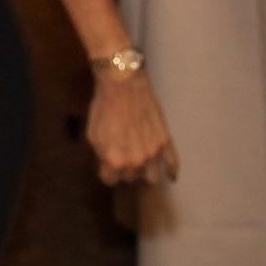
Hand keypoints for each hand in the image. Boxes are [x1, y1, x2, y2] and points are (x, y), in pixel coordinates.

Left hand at [86, 72, 177, 186]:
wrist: (123, 86)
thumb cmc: (103, 108)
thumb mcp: (93, 135)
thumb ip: (101, 155)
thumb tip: (108, 166)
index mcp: (116, 160)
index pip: (111, 180)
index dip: (106, 173)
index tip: (105, 167)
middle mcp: (137, 161)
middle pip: (130, 178)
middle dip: (123, 172)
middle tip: (120, 160)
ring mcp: (154, 153)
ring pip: (152, 177)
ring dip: (144, 173)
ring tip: (139, 166)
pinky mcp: (166, 141)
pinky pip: (172, 163)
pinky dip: (171, 171)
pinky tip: (170, 176)